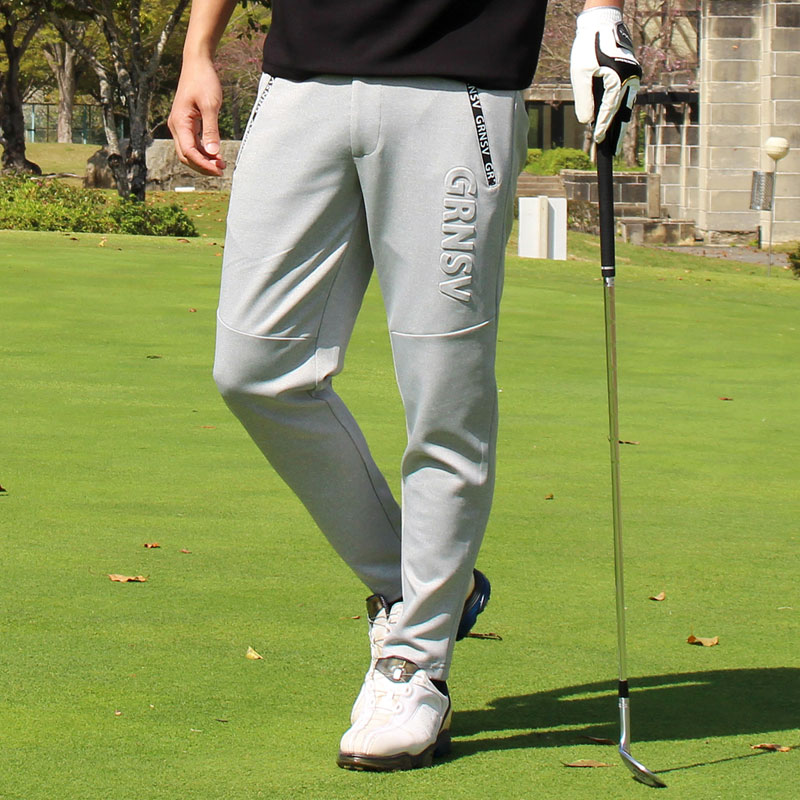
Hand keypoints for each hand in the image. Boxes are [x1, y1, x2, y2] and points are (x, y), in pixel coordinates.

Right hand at [168, 57, 225, 176]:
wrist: (197, 64)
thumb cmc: (203, 81)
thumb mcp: (210, 105)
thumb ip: (211, 130)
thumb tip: (213, 153)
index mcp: (179, 122)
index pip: (188, 152)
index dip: (203, 164)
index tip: (219, 170)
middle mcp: (176, 126)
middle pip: (186, 156)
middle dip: (203, 166)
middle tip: (222, 170)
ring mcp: (180, 126)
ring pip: (189, 152)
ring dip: (204, 160)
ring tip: (222, 164)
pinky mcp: (187, 124)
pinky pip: (193, 144)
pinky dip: (204, 152)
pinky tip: (217, 155)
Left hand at [570, 6, 640, 153]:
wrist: (602, 20)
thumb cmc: (588, 45)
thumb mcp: (580, 74)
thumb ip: (584, 100)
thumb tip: (586, 121)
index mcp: (618, 81)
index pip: (609, 111)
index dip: (603, 128)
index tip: (599, 143)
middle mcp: (630, 79)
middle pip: (623, 112)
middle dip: (617, 132)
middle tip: (614, 151)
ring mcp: (632, 74)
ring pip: (626, 104)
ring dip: (619, 121)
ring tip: (615, 139)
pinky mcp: (630, 71)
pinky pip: (626, 94)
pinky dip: (620, 107)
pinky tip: (615, 118)